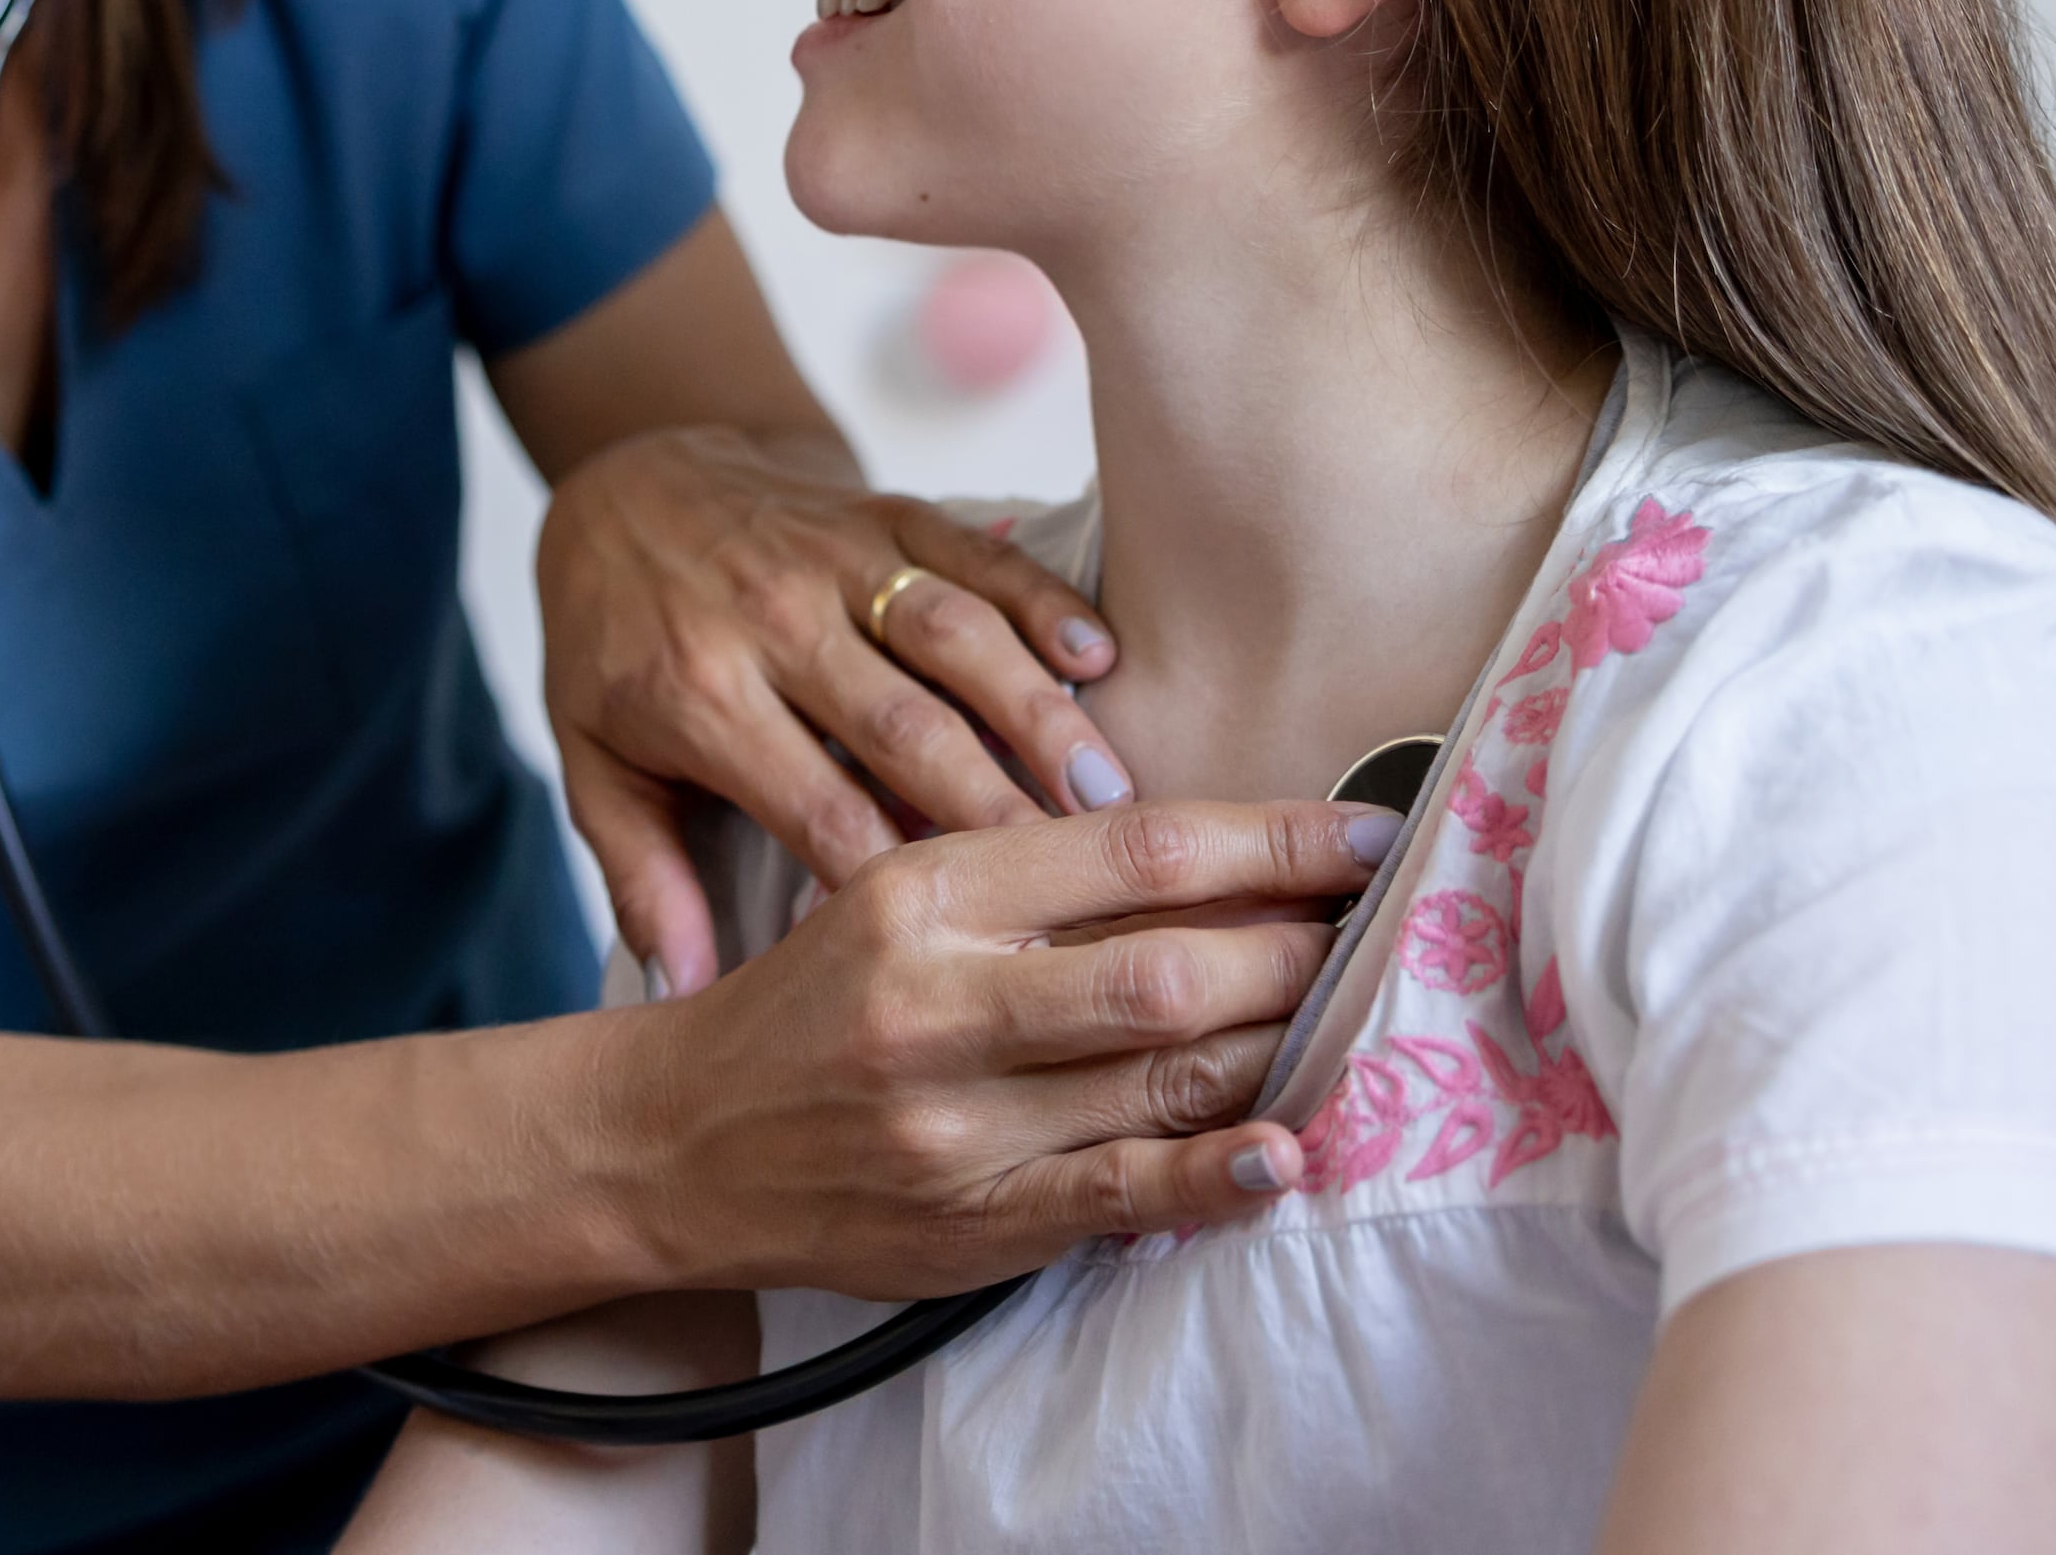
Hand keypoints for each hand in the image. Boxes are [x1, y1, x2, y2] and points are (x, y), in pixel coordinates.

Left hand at [537, 425, 1126, 988]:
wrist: (622, 488)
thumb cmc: (614, 647)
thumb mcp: (592, 766)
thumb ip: (640, 880)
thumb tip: (684, 991)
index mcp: (699, 698)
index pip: (816, 807)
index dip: (896, 881)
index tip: (970, 953)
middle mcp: (773, 623)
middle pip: (902, 727)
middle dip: (993, 808)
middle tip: (1079, 886)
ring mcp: (834, 558)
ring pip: (953, 636)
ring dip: (1038, 712)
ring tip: (1110, 795)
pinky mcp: (882, 509)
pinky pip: (973, 552)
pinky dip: (1041, 596)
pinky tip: (1103, 655)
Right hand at [600, 798, 1396, 1294]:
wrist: (675, 1138)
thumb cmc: (814, 1002)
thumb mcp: (898, 893)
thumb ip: (1036, 874)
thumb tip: (1212, 854)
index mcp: (927, 888)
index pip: (1137, 849)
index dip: (1273, 841)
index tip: (1367, 836)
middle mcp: (942, 999)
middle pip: (1168, 963)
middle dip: (1298, 947)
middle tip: (1379, 929)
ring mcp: (957, 1120)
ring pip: (1162, 1070)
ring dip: (1282, 1041)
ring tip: (1357, 1011)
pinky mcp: (972, 1219)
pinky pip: (1120, 1194)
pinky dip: (1216, 1174)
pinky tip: (1287, 1150)